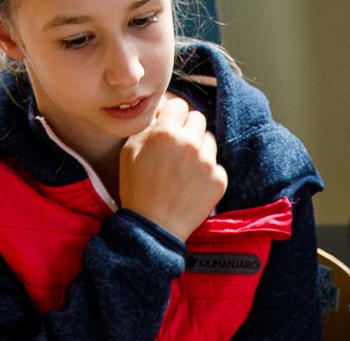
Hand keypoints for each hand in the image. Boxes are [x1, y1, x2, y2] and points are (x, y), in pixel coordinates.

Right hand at [119, 92, 226, 240]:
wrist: (155, 226)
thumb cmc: (137, 188)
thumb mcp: (130, 150)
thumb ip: (147, 127)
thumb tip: (161, 113)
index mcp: (166, 132)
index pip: (180, 104)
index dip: (174, 113)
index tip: (171, 122)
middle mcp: (190, 144)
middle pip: (198, 118)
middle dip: (188, 127)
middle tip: (178, 143)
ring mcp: (208, 163)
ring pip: (210, 141)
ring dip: (200, 147)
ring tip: (185, 165)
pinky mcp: (219, 181)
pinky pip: (217, 165)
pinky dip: (208, 171)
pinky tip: (193, 182)